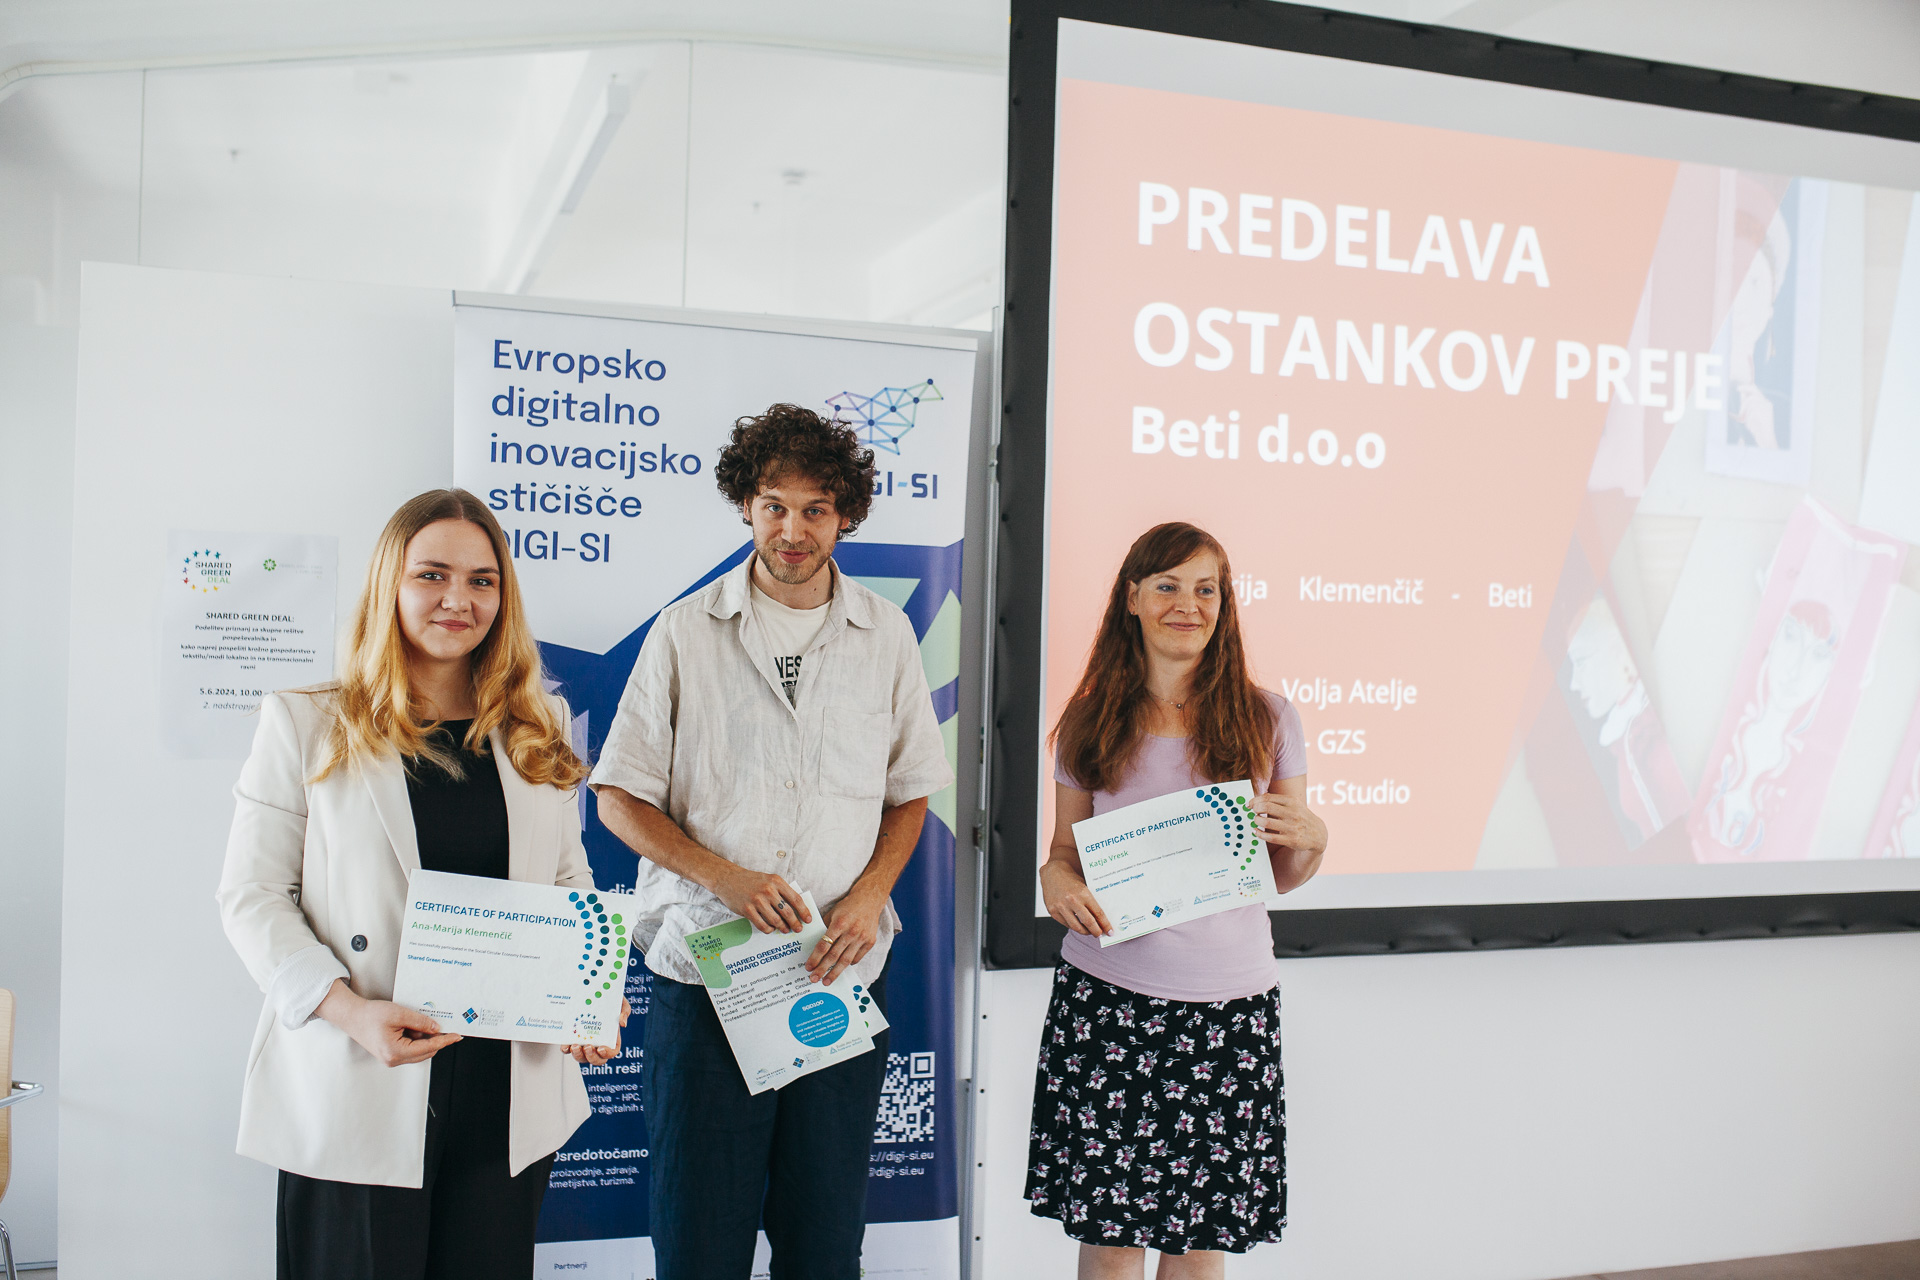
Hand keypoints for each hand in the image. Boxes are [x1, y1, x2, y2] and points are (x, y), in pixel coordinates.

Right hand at [316, 981, 460, 1066]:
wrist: (352, 1016)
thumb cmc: (370, 1015)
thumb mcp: (399, 1014)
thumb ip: (420, 1022)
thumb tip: (436, 1029)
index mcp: (395, 1052)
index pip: (428, 1048)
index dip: (444, 1041)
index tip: (456, 1036)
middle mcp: (393, 1059)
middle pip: (425, 1052)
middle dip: (435, 1039)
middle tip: (443, 1024)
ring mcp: (391, 1058)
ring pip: (418, 1051)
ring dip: (424, 1038)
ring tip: (418, 1021)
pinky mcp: (390, 1054)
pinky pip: (410, 1048)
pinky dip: (415, 1038)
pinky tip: (411, 1025)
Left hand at [567, 996, 630, 1064]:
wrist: (593, 992)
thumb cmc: (609, 999)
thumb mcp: (620, 1003)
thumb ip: (624, 1011)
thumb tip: (623, 1024)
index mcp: (612, 1038)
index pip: (612, 1052)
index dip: (607, 1054)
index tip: (601, 1048)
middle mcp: (598, 1043)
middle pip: (596, 1059)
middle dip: (591, 1057)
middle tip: (587, 1046)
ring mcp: (584, 1042)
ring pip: (581, 1057)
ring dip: (578, 1055)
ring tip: (575, 1046)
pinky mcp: (572, 1038)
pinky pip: (568, 1049)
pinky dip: (566, 1050)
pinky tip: (566, 1046)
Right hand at [713, 865, 811, 933]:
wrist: (728, 878)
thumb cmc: (751, 880)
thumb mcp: (769, 880)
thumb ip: (781, 891)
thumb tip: (795, 909)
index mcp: (776, 881)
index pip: (795, 899)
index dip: (804, 911)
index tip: (808, 919)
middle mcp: (768, 890)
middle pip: (787, 912)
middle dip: (795, 923)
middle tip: (798, 929)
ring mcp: (757, 900)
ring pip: (776, 920)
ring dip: (782, 927)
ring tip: (785, 929)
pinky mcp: (747, 910)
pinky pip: (762, 925)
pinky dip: (769, 929)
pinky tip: (771, 929)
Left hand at [807, 888, 883, 984]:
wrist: (869, 900)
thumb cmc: (848, 906)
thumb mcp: (833, 913)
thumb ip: (824, 928)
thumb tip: (814, 946)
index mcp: (840, 923)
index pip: (824, 945)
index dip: (815, 958)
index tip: (808, 967)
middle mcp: (852, 932)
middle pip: (834, 956)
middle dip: (822, 969)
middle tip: (813, 979)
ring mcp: (862, 938)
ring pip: (846, 960)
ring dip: (835, 972)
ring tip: (826, 981)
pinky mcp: (870, 942)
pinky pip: (857, 958)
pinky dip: (848, 964)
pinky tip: (841, 968)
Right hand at [1040, 859, 1111, 936]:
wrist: (1052, 872)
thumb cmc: (1071, 878)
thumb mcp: (1084, 886)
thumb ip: (1091, 900)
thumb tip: (1102, 918)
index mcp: (1083, 893)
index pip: (1098, 913)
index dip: (1105, 924)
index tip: (1110, 931)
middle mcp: (1072, 900)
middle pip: (1088, 923)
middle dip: (1096, 931)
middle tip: (1100, 934)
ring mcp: (1061, 907)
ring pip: (1076, 927)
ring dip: (1085, 932)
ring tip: (1089, 932)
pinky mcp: (1052, 911)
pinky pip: (1066, 924)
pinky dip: (1074, 926)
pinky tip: (1078, 925)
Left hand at [1251, 792, 1326, 853]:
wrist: (1318, 834)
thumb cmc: (1301, 817)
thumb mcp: (1294, 805)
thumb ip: (1277, 801)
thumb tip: (1256, 800)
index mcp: (1292, 802)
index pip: (1268, 797)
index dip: (1255, 800)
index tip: (1249, 804)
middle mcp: (1293, 813)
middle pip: (1265, 807)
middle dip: (1255, 809)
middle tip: (1253, 812)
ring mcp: (1292, 827)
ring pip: (1266, 822)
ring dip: (1256, 821)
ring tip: (1256, 821)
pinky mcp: (1291, 840)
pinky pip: (1269, 837)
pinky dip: (1259, 834)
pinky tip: (1256, 831)